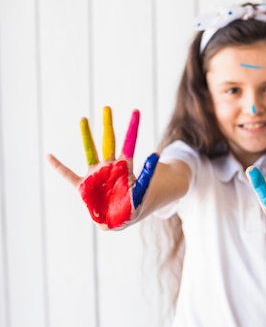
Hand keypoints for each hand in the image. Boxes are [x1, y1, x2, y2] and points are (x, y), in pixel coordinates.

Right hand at [47, 107, 157, 228]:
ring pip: (90, 151)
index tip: (136, 114)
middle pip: (109, 141)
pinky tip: (49, 156)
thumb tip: (154, 155)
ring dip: (87, 135)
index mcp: (125, 168)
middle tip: (107, 108)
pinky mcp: (84, 187)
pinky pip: (69, 175)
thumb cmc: (132, 206)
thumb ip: (147, 177)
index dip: (132, 131)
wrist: (121, 219)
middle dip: (108, 125)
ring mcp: (96, 174)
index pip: (129, 145)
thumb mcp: (143, 192)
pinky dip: (59, 167)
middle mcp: (110, 167)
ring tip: (84, 118)